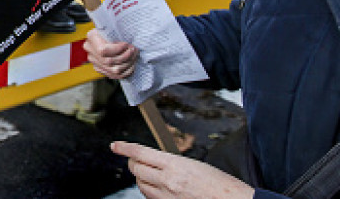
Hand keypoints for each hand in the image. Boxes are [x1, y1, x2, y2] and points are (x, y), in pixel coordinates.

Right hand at [84, 28, 137, 78]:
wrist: (108, 35)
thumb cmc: (113, 29)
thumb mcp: (113, 26)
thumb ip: (117, 30)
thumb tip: (127, 36)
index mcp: (92, 37)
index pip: (103, 50)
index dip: (118, 49)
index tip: (127, 44)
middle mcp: (90, 51)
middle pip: (109, 61)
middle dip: (125, 57)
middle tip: (134, 50)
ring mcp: (95, 62)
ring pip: (113, 70)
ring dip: (128, 64)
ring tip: (134, 56)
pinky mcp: (101, 69)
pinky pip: (115, 75)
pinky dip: (126, 72)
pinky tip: (132, 65)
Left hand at [112, 141, 253, 198]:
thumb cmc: (223, 186)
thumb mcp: (197, 165)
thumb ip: (174, 163)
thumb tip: (158, 162)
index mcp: (175, 165)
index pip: (140, 153)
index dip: (125, 148)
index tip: (115, 146)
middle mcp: (168, 182)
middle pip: (136, 169)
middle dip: (133, 163)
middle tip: (135, 160)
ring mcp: (167, 197)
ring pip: (141, 185)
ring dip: (140, 178)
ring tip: (147, 174)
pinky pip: (151, 198)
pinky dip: (150, 192)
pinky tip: (157, 188)